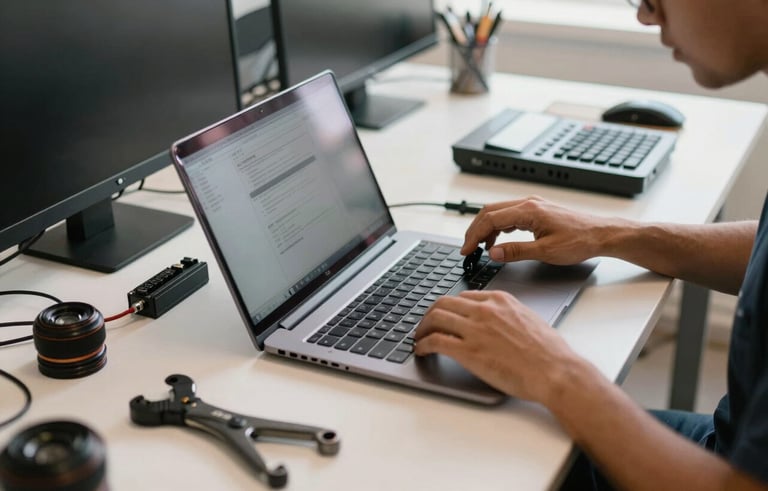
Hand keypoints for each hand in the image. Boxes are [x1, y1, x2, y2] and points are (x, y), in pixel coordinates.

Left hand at [414, 290, 580, 403]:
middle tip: (426, 325)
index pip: (463, 297)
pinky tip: (421, 350)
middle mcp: (484, 310)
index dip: (449, 307)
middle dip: (430, 314)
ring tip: (419, 338)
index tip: (445, 315)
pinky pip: (435, 341)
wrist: (555, 371)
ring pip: (435, 319)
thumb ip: (507, 316)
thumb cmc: (549, 352)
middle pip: (443, 303)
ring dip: (422, 328)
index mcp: (499, 300)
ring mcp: (475, 329)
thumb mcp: (528, 319)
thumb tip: (497, 323)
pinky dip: (423, 344)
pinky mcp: (468, 351)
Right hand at [462, 196, 612, 264]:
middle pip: (489, 212)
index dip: (474, 235)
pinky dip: (498, 227)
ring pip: (498, 212)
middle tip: (467, 248)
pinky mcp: (536, 211)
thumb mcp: (546, 252)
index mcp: (528, 211)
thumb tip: (494, 253)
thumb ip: (516, 252)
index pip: (490, 219)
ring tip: (480, 247)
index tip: (466, 249)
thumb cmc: (580, 241)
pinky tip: (497, 240)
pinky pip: (509, 215)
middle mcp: (528, 204)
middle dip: (475, 230)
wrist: (601, 234)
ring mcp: (532, 206)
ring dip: (485, 228)